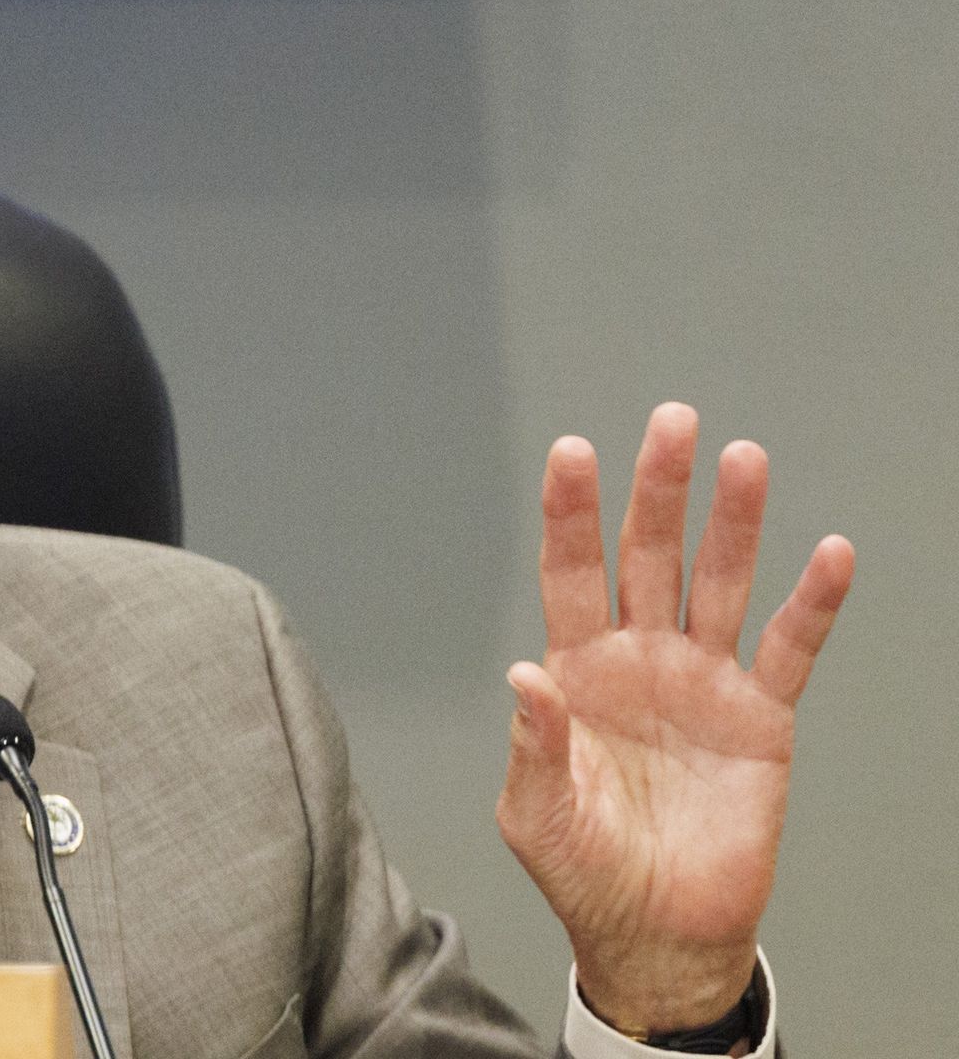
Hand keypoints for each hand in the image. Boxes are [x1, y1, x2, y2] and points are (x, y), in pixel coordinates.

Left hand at [496, 402, 853, 1033]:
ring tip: (743, 459)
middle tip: (673, 421)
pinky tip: (827, 554)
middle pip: (648, 556)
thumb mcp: (536, 812)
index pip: (570, 574)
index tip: (572, 452)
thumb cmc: (583, 869)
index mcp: (577, 671)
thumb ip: (533, 744)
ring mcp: (702, 682)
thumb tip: (525, 676)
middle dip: (658, 490)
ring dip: (734, 523)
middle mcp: (640, 659)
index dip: (572, 514)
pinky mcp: (759, 718)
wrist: (656, 931)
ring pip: (720, 583)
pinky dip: (811, 604)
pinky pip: (789, 650)